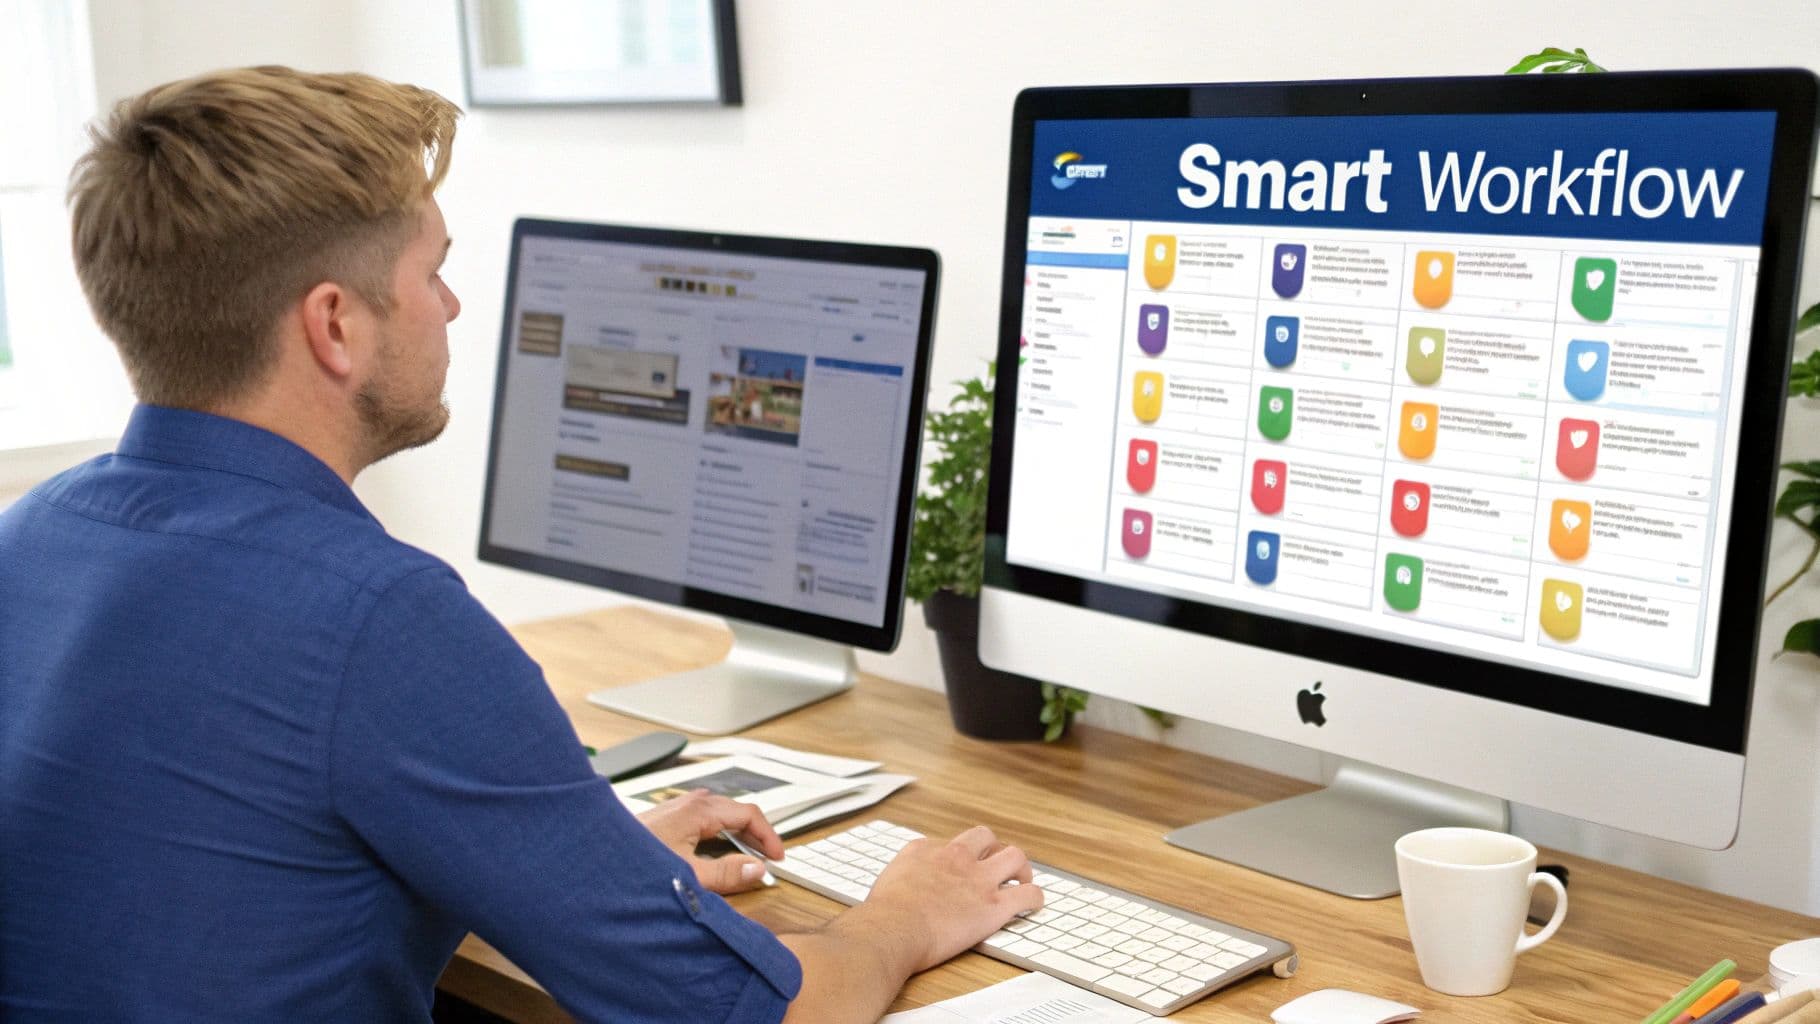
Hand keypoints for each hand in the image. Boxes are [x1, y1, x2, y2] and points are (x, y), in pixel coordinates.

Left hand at [636, 789, 783, 894]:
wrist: (591, 858)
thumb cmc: (630, 862)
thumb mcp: (687, 874)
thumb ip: (725, 874)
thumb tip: (756, 871)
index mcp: (699, 809)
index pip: (749, 813)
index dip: (769, 836)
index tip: (778, 858)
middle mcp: (689, 802)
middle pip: (737, 811)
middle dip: (756, 834)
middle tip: (768, 858)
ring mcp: (677, 808)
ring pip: (720, 815)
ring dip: (738, 834)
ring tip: (747, 857)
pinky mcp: (667, 817)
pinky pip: (704, 820)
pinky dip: (720, 835)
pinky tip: (716, 853)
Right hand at [862, 826, 1042, 971]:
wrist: (893, 929)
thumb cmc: (884, 914)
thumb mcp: (886, 880)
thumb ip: (900, 877)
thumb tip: (897, 888)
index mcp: (926, 850)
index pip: (950, 843)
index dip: (957, 858)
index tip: (957, 870)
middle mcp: (955, 857)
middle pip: (985, 837)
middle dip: (993, 849)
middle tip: (995, 865)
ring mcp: (978, 879)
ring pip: (1014, 856)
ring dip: (1021, 867)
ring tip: (1022, 879)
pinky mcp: (994, 906)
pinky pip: (1027, 894)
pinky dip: (1035, 897)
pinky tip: (1034, 903)